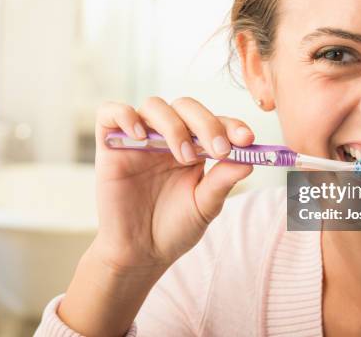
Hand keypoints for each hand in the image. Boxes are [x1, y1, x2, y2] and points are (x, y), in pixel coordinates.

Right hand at [92, 97, 254, 272]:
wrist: (139, 254)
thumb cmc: (173, 229)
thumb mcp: (205, 206)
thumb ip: (223, 181)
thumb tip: (250, 161)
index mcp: (194, 147)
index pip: (214, 122)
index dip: (231, 125)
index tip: (247, 139)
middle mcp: (167, 138)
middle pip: (186, 107)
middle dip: (207, 124)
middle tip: (219, 150)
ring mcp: (139, 139)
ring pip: (154, 106)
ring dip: (174, 126)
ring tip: (184, 157)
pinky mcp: (110, 145)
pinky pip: (111, 113)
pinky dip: (125, 116)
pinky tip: (140, 136)